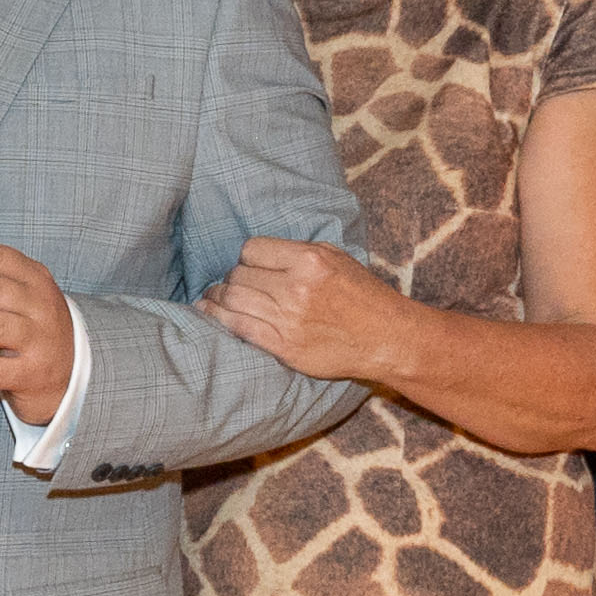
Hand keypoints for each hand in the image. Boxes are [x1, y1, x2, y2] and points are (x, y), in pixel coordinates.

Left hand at [199, 237, 418, 383]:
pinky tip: (208, 312)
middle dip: (232, 278)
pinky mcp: (283, 345)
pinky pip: (237, 327)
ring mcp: (287, 318)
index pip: (252, 249)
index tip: (251, 266)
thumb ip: (298, 252)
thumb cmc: (363, 296)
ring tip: (216, 297)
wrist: (387, 338)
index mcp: (309, 260)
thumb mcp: (337, 258)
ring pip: (232, 299)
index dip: (248, 258)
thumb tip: (259, 254)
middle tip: (234, 284)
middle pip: (238, 275)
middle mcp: (295, 287)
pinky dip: (216, 317)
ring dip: (219, 297)